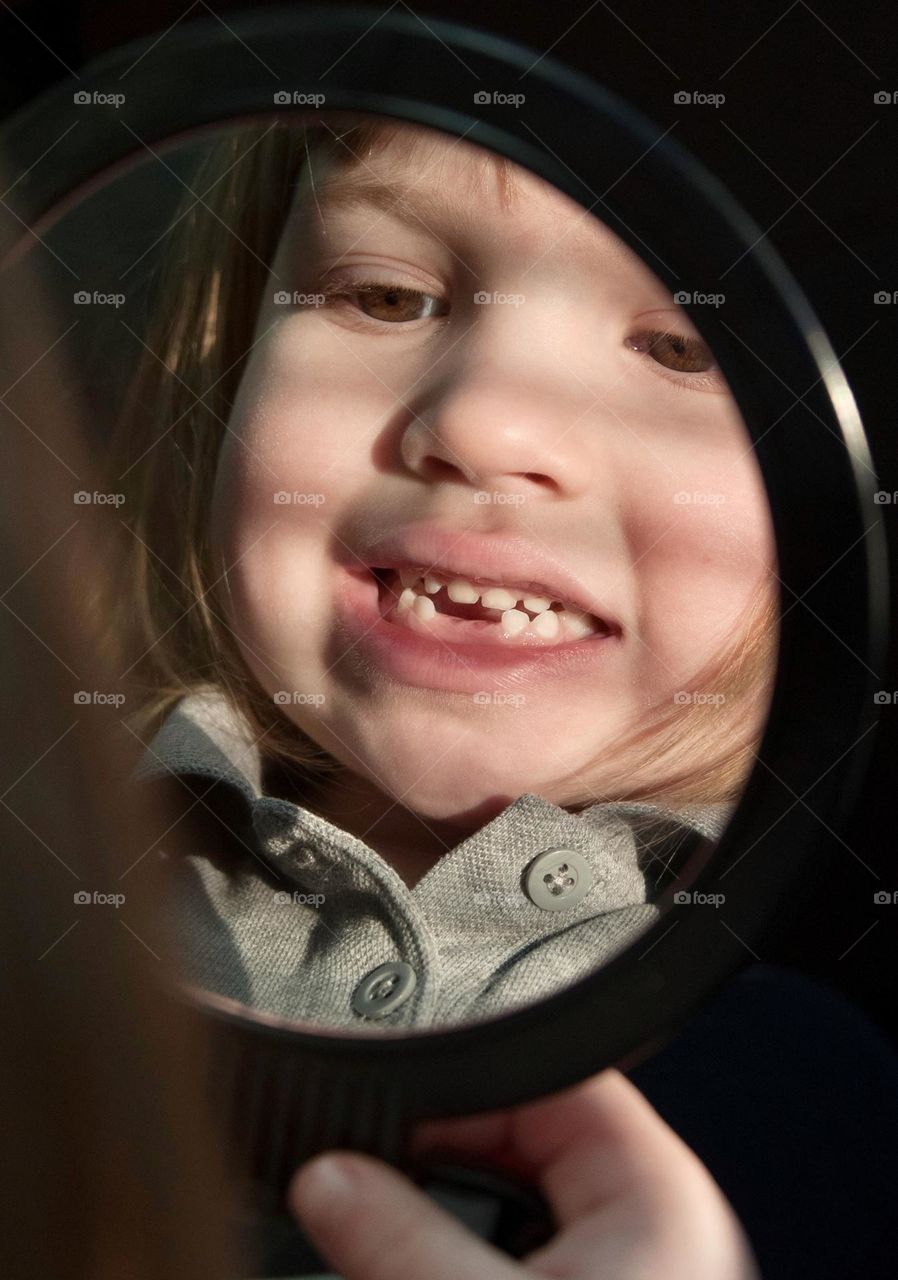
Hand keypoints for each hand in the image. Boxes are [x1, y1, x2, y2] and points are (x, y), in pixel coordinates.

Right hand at [287, 1067, 760, 1278]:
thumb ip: (401, 1243)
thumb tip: (325, 1180)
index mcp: (650, 1189)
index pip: (545, 1083)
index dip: (458, 1089)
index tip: (376, 1121)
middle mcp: (644, 1221)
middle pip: (517, 1145)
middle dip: (435, 1164)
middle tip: (357, 1185)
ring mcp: (616, 1271)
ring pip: (506, 1208)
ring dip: (439, 1223)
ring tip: (374, 1232)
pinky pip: (515, 1261)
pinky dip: (459, 1265)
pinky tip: (417, 1274)